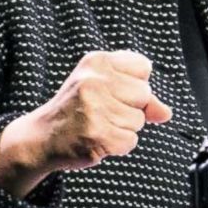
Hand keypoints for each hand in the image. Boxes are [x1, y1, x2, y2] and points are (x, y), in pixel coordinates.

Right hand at [0, 50, 172, 197]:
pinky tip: (97, 138)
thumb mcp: (103, 88)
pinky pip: (130, 141)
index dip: (133, 83)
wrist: (42, 137)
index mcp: (96, 62)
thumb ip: (140, 95)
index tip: (112, 90)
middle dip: (131, 107)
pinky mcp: (98, 135)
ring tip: (98, 124)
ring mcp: (95, 109)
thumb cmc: (77, 109)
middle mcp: (94, 81)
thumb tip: (166, 113)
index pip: (143, 67)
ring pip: (139, 120)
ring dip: (123, 128)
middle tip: (102, 111)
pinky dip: (118, 145)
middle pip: (145, 94)